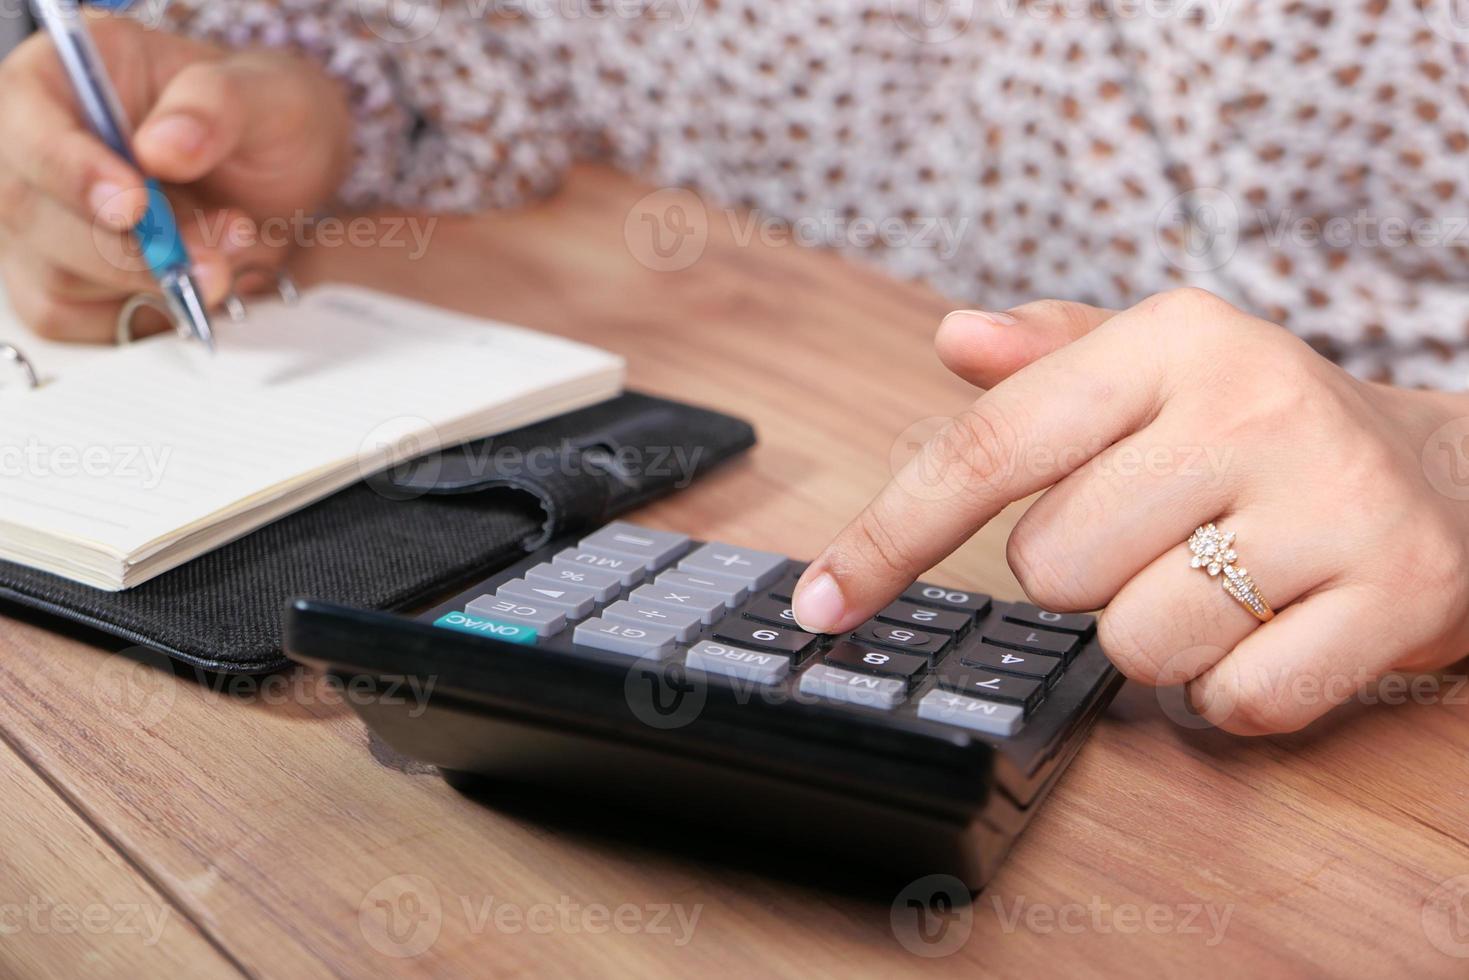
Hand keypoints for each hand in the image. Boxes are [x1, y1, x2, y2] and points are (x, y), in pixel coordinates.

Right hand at [0, 15, 351, 339]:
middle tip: (215, 254)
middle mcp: (36, 153)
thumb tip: (160, 149)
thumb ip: (212, 106)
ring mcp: (46, 223)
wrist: (290, 173)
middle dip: (131, 249)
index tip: (132, 205)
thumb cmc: (260, 116)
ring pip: (58, 278)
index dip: (69, 170)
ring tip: (228, 255)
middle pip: (32, 214)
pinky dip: (150, 315)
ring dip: (153, 284)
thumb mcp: (259, 91)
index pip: (25, 127)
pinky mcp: (70, 284)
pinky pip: (84, 323)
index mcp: (58, 79)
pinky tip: (198, 285)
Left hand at [792, 288, 1468, 734]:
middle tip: (1159, 535)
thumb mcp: (1164, 366)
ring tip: (1224, 577)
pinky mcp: (1398, 594)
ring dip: (1158, 635)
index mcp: (1174, 340)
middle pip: (1054, 567)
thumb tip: (953, 338)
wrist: (1451, 477)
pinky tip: (1272, 626)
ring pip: (1135, 643)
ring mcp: (1333, 502)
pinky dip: (1233, 688)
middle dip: (1085, 575)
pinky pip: (1233, 702)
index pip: (991, 447)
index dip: (891, 534)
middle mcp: (1253, 406)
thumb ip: (1052, 357)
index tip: (824, 601)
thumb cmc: (1268, 428)